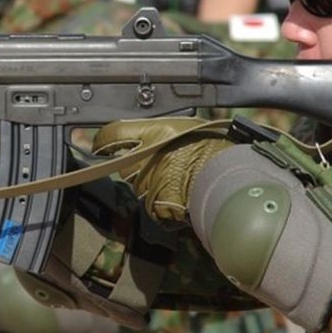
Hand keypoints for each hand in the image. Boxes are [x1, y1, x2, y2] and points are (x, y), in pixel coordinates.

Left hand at [93, 118, 233, 221]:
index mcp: (155, 132)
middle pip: (124, 165)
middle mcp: (148, 157)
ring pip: (138, 186)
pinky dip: (161, 202)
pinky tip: (178, 193)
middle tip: (162, 162)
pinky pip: (150, 204)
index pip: (113, 134)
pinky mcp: (157, 204)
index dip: (103, 141)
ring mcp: (151, 182)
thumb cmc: (212, 150)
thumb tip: (127, 138)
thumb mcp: (181, 127)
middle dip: (136, 165)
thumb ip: (153, 132)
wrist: (232, 178)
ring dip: (151, 184)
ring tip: (177, 178)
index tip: (100, 146)